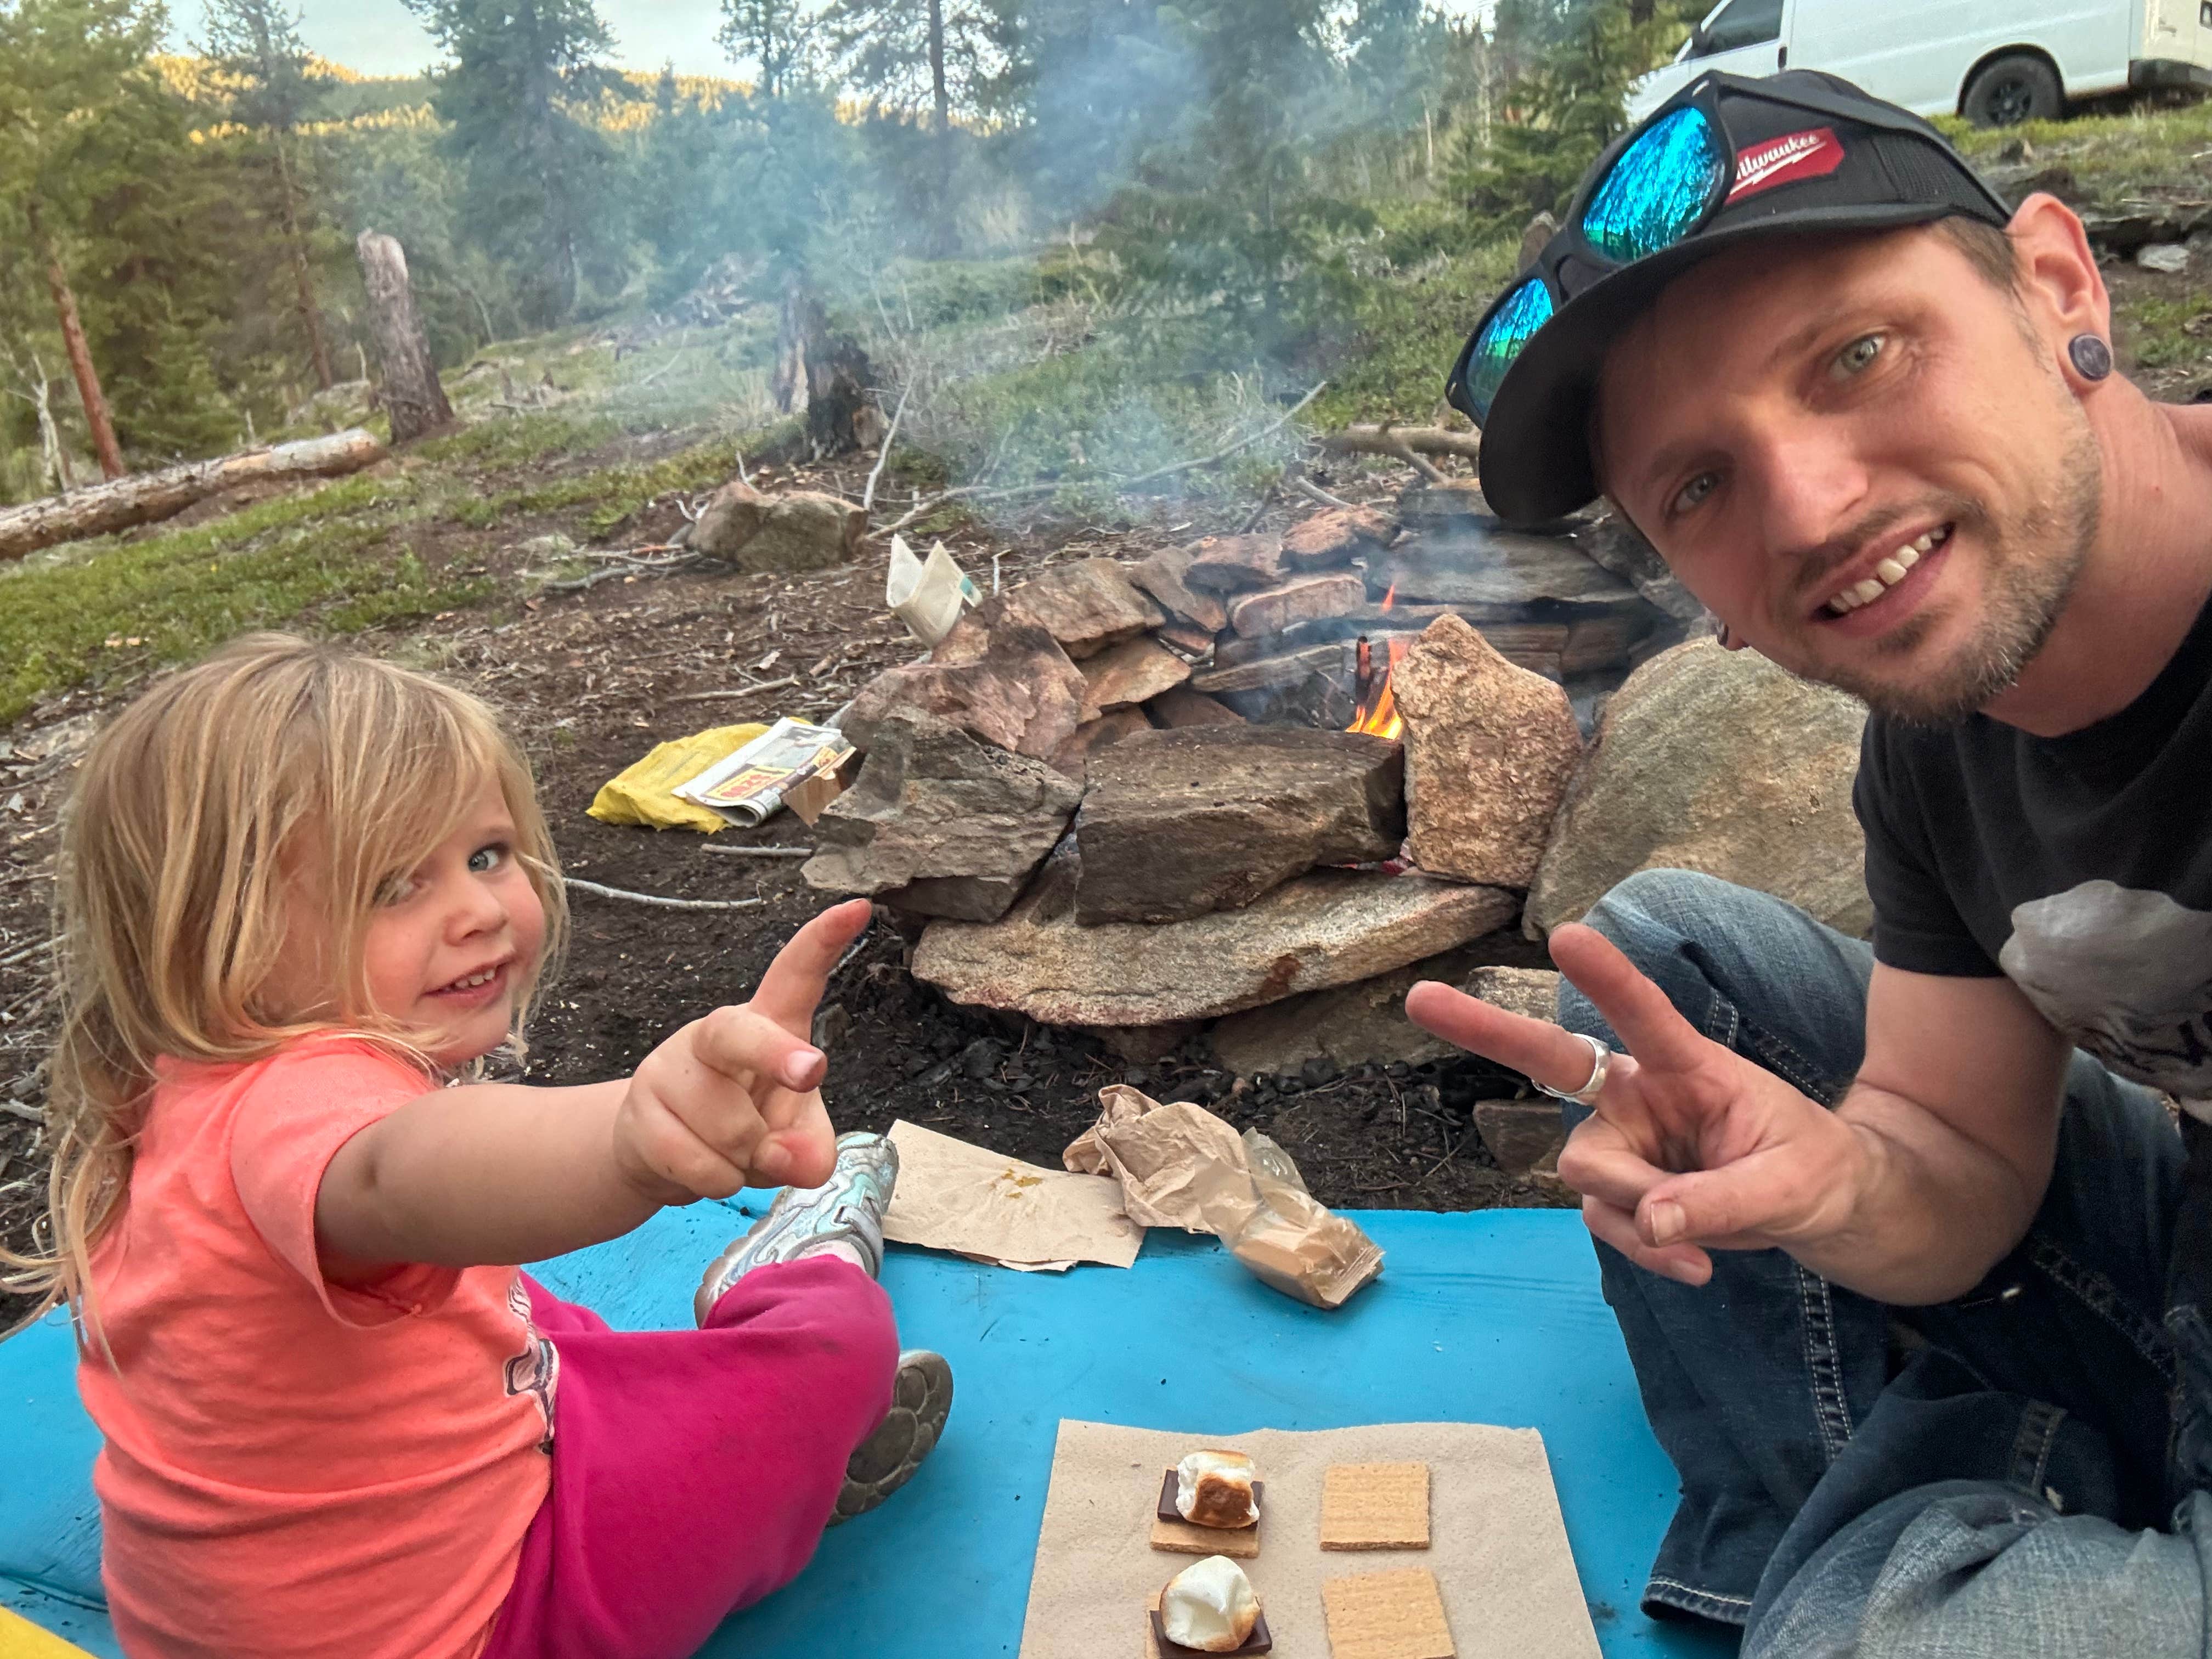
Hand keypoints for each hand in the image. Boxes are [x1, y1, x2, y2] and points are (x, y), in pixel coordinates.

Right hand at [612, 898, 871, 1203]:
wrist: (661, 1155)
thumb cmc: (744, 1128)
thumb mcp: (792, 1138)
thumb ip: (810, 1149)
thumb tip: (796, 1161)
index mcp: (765, 1023)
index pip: (794, 976)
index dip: (825, 942)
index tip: (860, 908)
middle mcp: (715, 1034)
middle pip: (741, 1035)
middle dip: (776, 1054)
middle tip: (810, 1072)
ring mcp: (670, 1067)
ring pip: (730, 1128)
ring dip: (747, 1163)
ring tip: (737, 1156)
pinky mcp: (639, 1109)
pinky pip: (697, 1163)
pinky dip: (717, 1182)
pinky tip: (708, 1169)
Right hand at [1404, 924, 1867, 1285]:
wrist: (1833, 1214)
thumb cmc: (1819, 1172)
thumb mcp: (1794, 1185)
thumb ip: (1724, 1202)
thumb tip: (1655, 1222)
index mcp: (1690, 1066)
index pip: (1644, 1013)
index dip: (1606, 977)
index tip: (1565, 934)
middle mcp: (1640, 1095)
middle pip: (1552, 1061)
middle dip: (1486, 1029)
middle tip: (1419, 997)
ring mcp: (1624, 1144)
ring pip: (1585, 1173)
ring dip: (1636, 1214)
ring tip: (1704, 1247)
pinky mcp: (1622, 1194)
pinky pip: (1606, 1225)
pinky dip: (1646, 1252)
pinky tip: (1695, 1270)